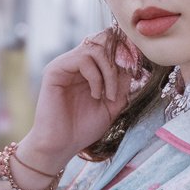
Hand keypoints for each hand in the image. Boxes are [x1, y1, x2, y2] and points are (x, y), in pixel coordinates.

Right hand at [18, 29, 137, 169]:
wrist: (61, 146)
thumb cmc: (83, 128)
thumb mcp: (112, 106)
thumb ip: (122, 86)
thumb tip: (134, 67)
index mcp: (87, 70)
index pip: (106, 48)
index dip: (123, 53)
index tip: (135, 70)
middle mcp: (75, 64)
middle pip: (102, 43)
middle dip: (117, 65)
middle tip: (117, 91)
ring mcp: (64, 65)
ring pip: (94, 49)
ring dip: (108, 73)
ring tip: (108, 95)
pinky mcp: (54, 70)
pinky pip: (82, 59)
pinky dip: (96, 77)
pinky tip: (95, 95)